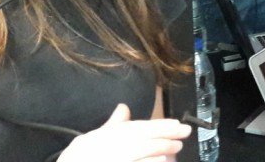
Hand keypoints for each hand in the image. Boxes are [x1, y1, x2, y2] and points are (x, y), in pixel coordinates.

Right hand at [58, 104, 191, 161]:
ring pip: (153, 153)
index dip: (165, 125)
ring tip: (176, 148)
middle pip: (154, 138)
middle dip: (171, 136)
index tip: (178, 124)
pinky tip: (162, 161)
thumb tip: (123, 108)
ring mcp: (127, 158)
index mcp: (116, 134)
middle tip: (184, 134)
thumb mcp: (92, 136)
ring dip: (166, 149)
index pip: (146, 126)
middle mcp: (124, 145)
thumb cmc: (80, 157)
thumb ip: (113, 124)